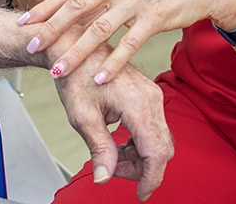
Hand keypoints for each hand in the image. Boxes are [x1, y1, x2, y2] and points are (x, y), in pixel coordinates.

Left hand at [25, 0, 235, 83]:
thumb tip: (70, 2)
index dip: (45, 6)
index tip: (25, 22)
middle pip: (77, 6)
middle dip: (51, 28)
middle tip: (33, 46)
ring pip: (99, 29)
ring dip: (76, 52)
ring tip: (59, 70)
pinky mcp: (156, 17)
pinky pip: (129, 44)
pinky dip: (112, 63)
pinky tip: (98, 77)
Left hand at [51, 48, 173, 199]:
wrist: (74, 46)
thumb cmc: (75, 75)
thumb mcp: (82, 117)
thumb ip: (99, 150)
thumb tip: (105, 177)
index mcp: (138, 103)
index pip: (156, 152)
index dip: (150, 178)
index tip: (140, 194)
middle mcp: (151, 98)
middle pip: (161, 148)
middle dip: (141, 168)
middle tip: (113, 169)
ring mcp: (152, 95)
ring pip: (159, 140)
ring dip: (139, 156)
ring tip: (111, 155)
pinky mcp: (148, 95)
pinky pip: (153, 128)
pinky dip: (139, 143)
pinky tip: (119, 143)